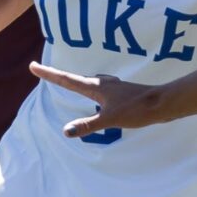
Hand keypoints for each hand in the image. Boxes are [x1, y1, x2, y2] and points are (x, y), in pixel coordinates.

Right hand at [29, 62, 168, 138]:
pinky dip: (93, 92)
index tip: (33, 66)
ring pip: (90, 84)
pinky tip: (100, 99)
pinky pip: (101, 91)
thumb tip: (65, 131)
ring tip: (69, 84)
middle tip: (45, 74)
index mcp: (95, 87)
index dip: (48, 74)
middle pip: (75, 79)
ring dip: (77, 84)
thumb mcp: (109, 120)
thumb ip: (87, 125)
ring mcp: (113, 87)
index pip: (66, 80)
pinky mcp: (122, 93)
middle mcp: (102, 83)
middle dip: (60, 78)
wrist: (163, 103)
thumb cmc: (136, 110)